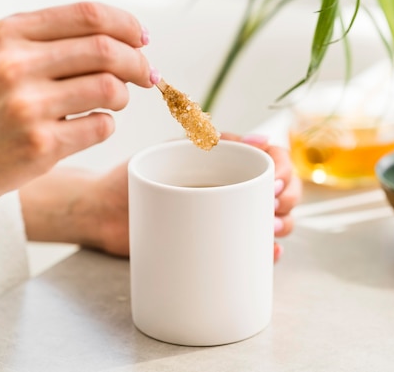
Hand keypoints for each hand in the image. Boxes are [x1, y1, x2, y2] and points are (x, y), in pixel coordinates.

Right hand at [0, 2, 154, 209]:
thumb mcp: (7, 54)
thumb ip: (58, 39)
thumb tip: (129, 38)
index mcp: (11, 33)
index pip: (88, 15)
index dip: (127, 25)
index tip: (142, 38)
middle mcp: (16, 65)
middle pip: (106, 50)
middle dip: (138, 63)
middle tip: (146, 75)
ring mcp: (27, 106)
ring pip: (110, 87)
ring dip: (123, 95)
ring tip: (113, 100)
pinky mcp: (41, 143)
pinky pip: (102, 126)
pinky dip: (107, 124)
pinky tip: (91, 124)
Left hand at [21, 134, 301, 262]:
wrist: (105, 210)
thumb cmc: (141, 173)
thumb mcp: (178, 148)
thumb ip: (215, 139)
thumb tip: (261, 139)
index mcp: (232, 162)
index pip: (276, 160)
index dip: (286, 171)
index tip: (275, 184)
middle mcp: (237, 189)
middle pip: (284, 192)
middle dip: (288, 200)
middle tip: (272, 208)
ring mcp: (230, 218)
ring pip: (276, 221)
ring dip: (283, 226)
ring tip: (270, 230)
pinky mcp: (220, 245)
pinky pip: (253, 250)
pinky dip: (269, 253)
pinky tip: (270, 254)